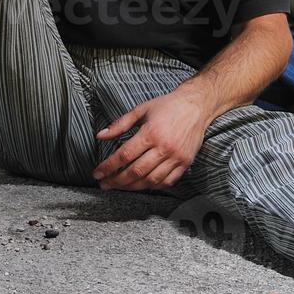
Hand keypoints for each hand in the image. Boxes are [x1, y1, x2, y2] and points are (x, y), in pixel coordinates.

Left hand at [91, 85, 214, 191]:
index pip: (124, 155)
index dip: (108, 167)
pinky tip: (142, 184)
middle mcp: (164, 148)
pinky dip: (153, 186)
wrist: (196, 106)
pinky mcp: (185, 163)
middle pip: (136, 172)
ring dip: (132, 187)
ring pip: (151, 180)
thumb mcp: (141, 110)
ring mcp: (176, 158)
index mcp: (151, 133)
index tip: (97, 173)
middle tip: (104, 184)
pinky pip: (167, 182)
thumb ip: (120, 124)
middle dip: (117, 181)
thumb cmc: (168, 106)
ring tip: (120, 186)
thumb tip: (100, 136)